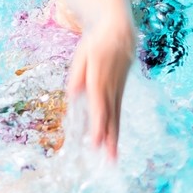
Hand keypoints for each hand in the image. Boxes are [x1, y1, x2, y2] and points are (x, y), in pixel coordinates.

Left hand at [67, 19, 135, 158]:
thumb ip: (77, 75)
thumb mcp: (82, 55)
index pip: (99, 107)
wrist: (120, 33)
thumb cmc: (96, 44)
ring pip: (116, 118)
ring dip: (114, 139)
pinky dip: (116, 129)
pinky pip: (118, 114)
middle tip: (108, 160)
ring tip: (112, 159)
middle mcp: (110, 89)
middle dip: (109, 139)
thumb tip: (73, 95)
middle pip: (110, 118)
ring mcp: (117, 92)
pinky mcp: (119, 93)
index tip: (96, 142)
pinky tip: (113, 143)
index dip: (98, 125)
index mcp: (99, 80)